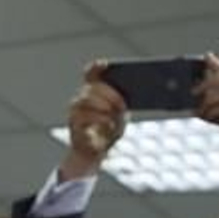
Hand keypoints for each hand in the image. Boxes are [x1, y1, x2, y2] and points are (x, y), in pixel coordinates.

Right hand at [60, 60, 126, 179]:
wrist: (93, 153)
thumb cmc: (108, 132)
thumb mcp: (120, 116)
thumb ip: (124, 104)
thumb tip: (145, 91)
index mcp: (93, 93)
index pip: (90, 75)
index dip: (95, 68)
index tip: (104, 64)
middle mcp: (80, 100)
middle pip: (91, 88)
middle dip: (109, 95)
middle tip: (122, 104)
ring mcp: (74, 113)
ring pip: (84, 101)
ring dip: (103, 107)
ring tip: (115, 116)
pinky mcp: (73, 126)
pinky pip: (83, 118)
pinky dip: (99, 121)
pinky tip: (109, 125)